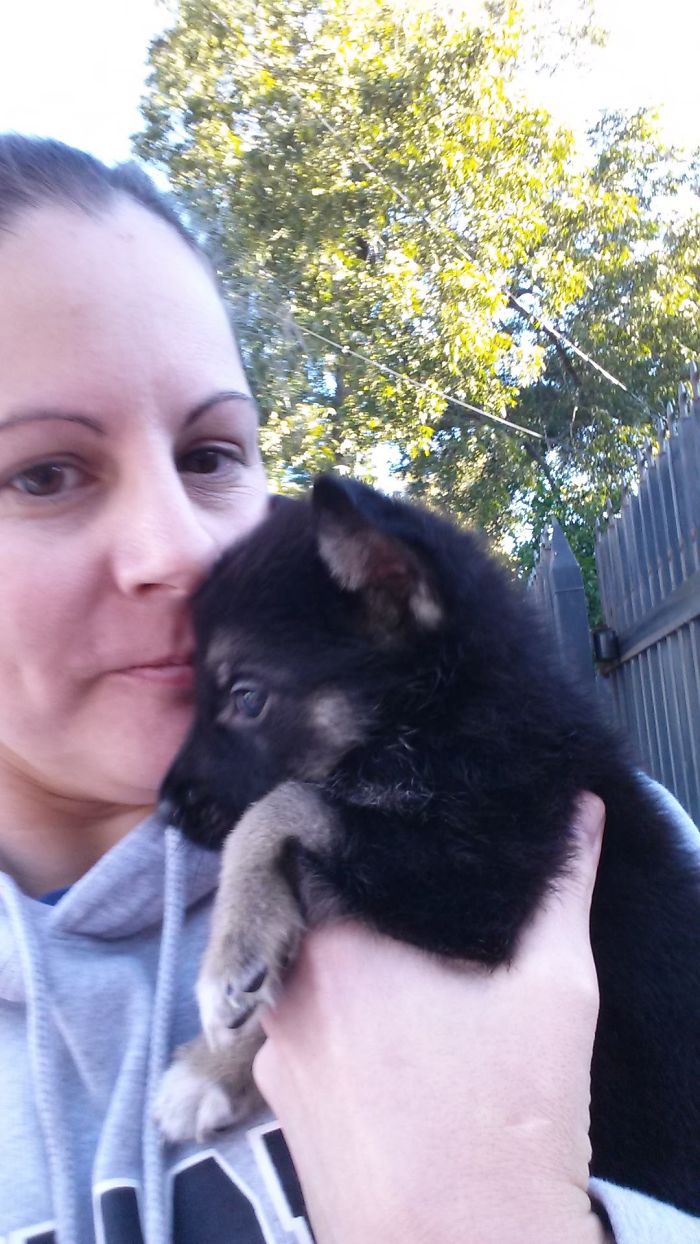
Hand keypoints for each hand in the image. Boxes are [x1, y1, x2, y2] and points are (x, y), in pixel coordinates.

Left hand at [254, 794, 608, 1243]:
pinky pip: (300, 1029)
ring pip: (304, 971)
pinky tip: (392, 1038)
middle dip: (363, 897)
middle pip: (311, 907)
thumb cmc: (507, 1132)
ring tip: (413, 973)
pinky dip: (336, 1020)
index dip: (362, 826)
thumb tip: (578, 814)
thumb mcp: (554, 992)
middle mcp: (285, 994)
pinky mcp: (276, 1104)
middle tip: (420, 902)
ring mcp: (273, 1054)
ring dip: (348, 964)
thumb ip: (560, 889)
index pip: (325, 844)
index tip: (400, 828)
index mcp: (336, 948)